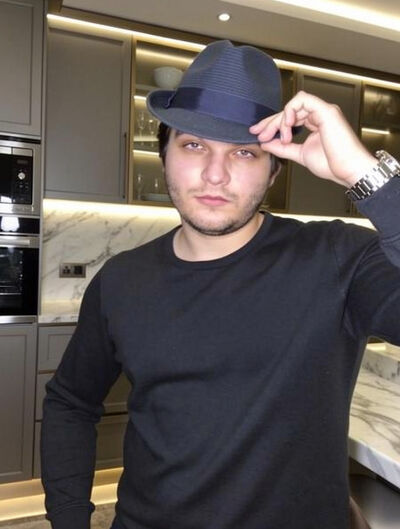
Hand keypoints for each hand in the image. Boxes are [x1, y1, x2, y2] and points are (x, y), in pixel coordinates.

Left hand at [249, 91, 376, 186]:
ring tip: (281, 137)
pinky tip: (287, 127)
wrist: (347, 171)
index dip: (272, 124)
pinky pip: (303, 100)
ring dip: (281, 120)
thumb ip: (283, 148)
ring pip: (294, 104)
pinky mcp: (326, 110)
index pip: (290, 117)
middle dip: (271, 121)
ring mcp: (323, 110)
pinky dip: (291, 112)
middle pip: (289, 110)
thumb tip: (266, 143)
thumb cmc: (331, 164)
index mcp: (315, 122)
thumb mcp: (299, 154)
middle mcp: (319, 113)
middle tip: (259, 134)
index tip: (259, 134)